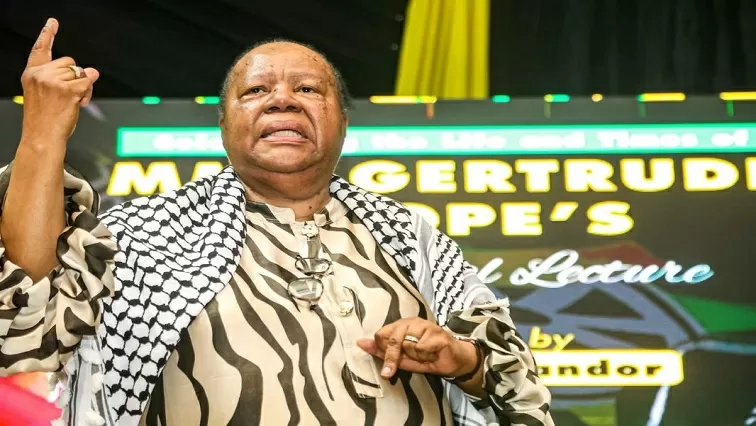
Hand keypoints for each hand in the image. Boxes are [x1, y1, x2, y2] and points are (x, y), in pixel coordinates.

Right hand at [20, 18, 99, 144]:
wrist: (41, 136)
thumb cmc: (43, 118)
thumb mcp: (41, 93)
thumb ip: (56, 78)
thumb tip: (88, 72)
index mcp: (32, 73)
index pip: (40, 49)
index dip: (47, 34)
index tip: (53, 23)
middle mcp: (41, 74)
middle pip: (69, 62)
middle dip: (74, 76)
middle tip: (69, 95)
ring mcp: (54, 81)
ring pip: (80, 72)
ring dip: (84, 86)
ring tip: (73, 102)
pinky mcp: (68, 90)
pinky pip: (88, 81)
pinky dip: (89, 90)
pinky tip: (81, 101)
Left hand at [357, 317, 478, 378]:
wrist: (454, 362)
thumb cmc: (427, 358)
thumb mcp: (402, 359)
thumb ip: (382, 351)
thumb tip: (360, 343)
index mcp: (400, 325)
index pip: (381, 335)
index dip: (384, 352)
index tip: (389, 365)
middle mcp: (411, 321)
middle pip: (393, 339)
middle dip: (396, 357)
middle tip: (408, 363)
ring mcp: (425, 325)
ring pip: (408, 344)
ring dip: (416, 356)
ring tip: (425, 356)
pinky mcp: (436, 332)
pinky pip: (422, 347)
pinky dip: (427, 355)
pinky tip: (434, 353)